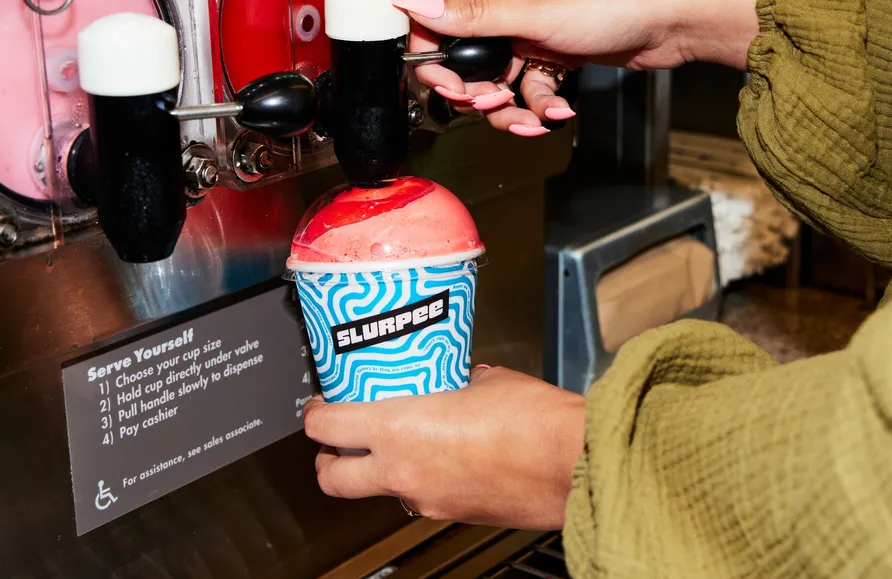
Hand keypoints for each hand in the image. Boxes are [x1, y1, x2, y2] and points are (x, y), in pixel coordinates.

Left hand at [302, 366, 585, 529]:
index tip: (319, 406)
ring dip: (382, 471)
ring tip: (403, 444)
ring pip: (382, 491)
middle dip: (328, 460)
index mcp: (400, 431)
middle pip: (332, 478)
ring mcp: (429, 500)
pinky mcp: (455, 515)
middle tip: (337, 440)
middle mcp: (405, 473)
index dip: (314, 416)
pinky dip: (425, 480)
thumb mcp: (488, 380)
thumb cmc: (537, 423)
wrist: (576, 463)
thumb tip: (459, 376)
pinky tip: (449, 458)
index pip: (327, 428)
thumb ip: (459, 380)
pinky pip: (424, 497)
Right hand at [391, 0, 756, 133]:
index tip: (447, 87)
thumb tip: (409, 2)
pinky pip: (533, 93)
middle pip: (467, 65)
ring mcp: (533, 38)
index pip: (438, 24)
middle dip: (478, 95)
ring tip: (533, 117)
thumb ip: (470, 16)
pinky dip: (543, 107)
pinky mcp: (555, 59)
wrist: (671, 18)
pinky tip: (560, 109)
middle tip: (494, 103)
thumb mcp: (532, 11)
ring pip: (501, 87)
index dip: (434, 62)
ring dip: (513, 110)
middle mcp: (510, 13)